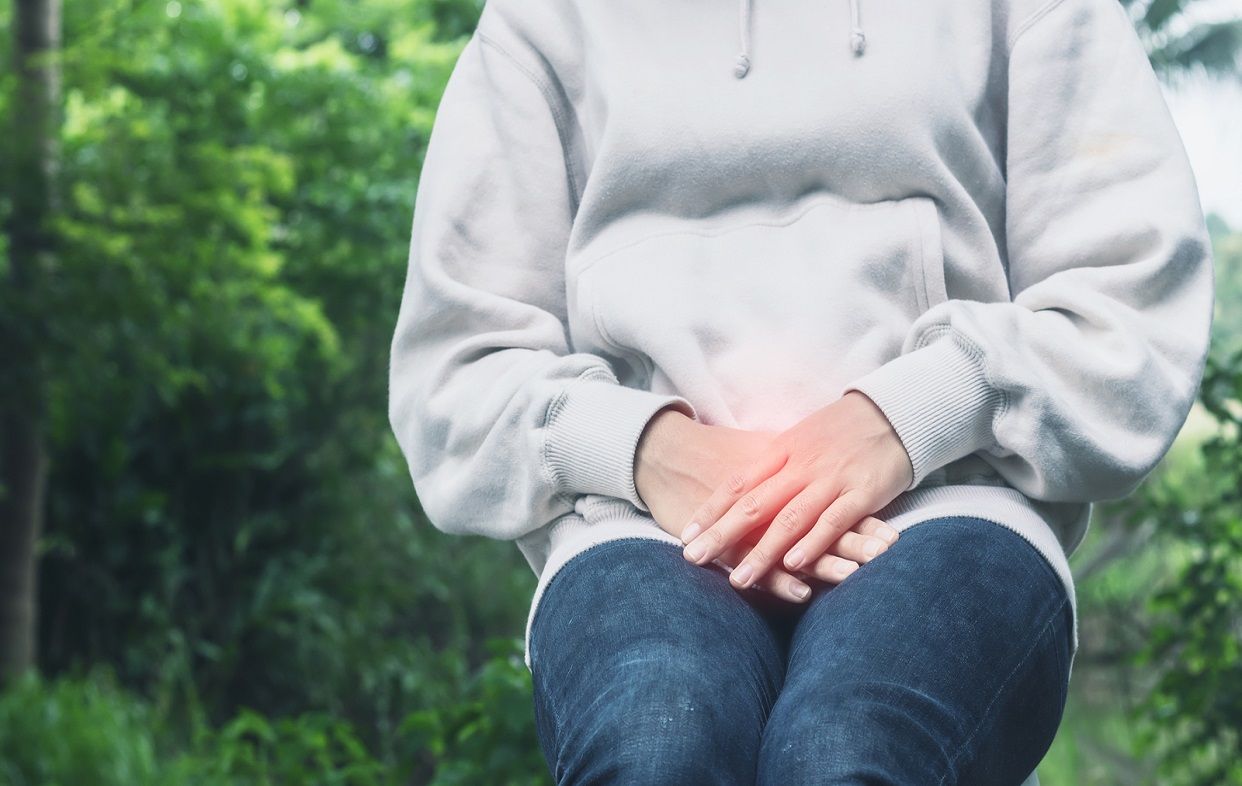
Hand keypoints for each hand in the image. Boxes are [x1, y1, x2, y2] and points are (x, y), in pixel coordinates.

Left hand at [634, 406, 893, 601]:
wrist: (894, 410)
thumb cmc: (842, 429)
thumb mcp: (800, 439)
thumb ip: (774, 465)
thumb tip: (741, 488)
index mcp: (781, 451)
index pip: (737, 484)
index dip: (710, 510)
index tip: (685, 534)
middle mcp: (800, 466)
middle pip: (754, 504)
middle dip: (721, 534)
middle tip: (692, 559)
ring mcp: (830, 480)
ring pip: (789, 519)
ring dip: (763, 551)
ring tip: (739, 579)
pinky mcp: (862, 493)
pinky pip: (833, 521)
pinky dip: (813, 544)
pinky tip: (794, 566)